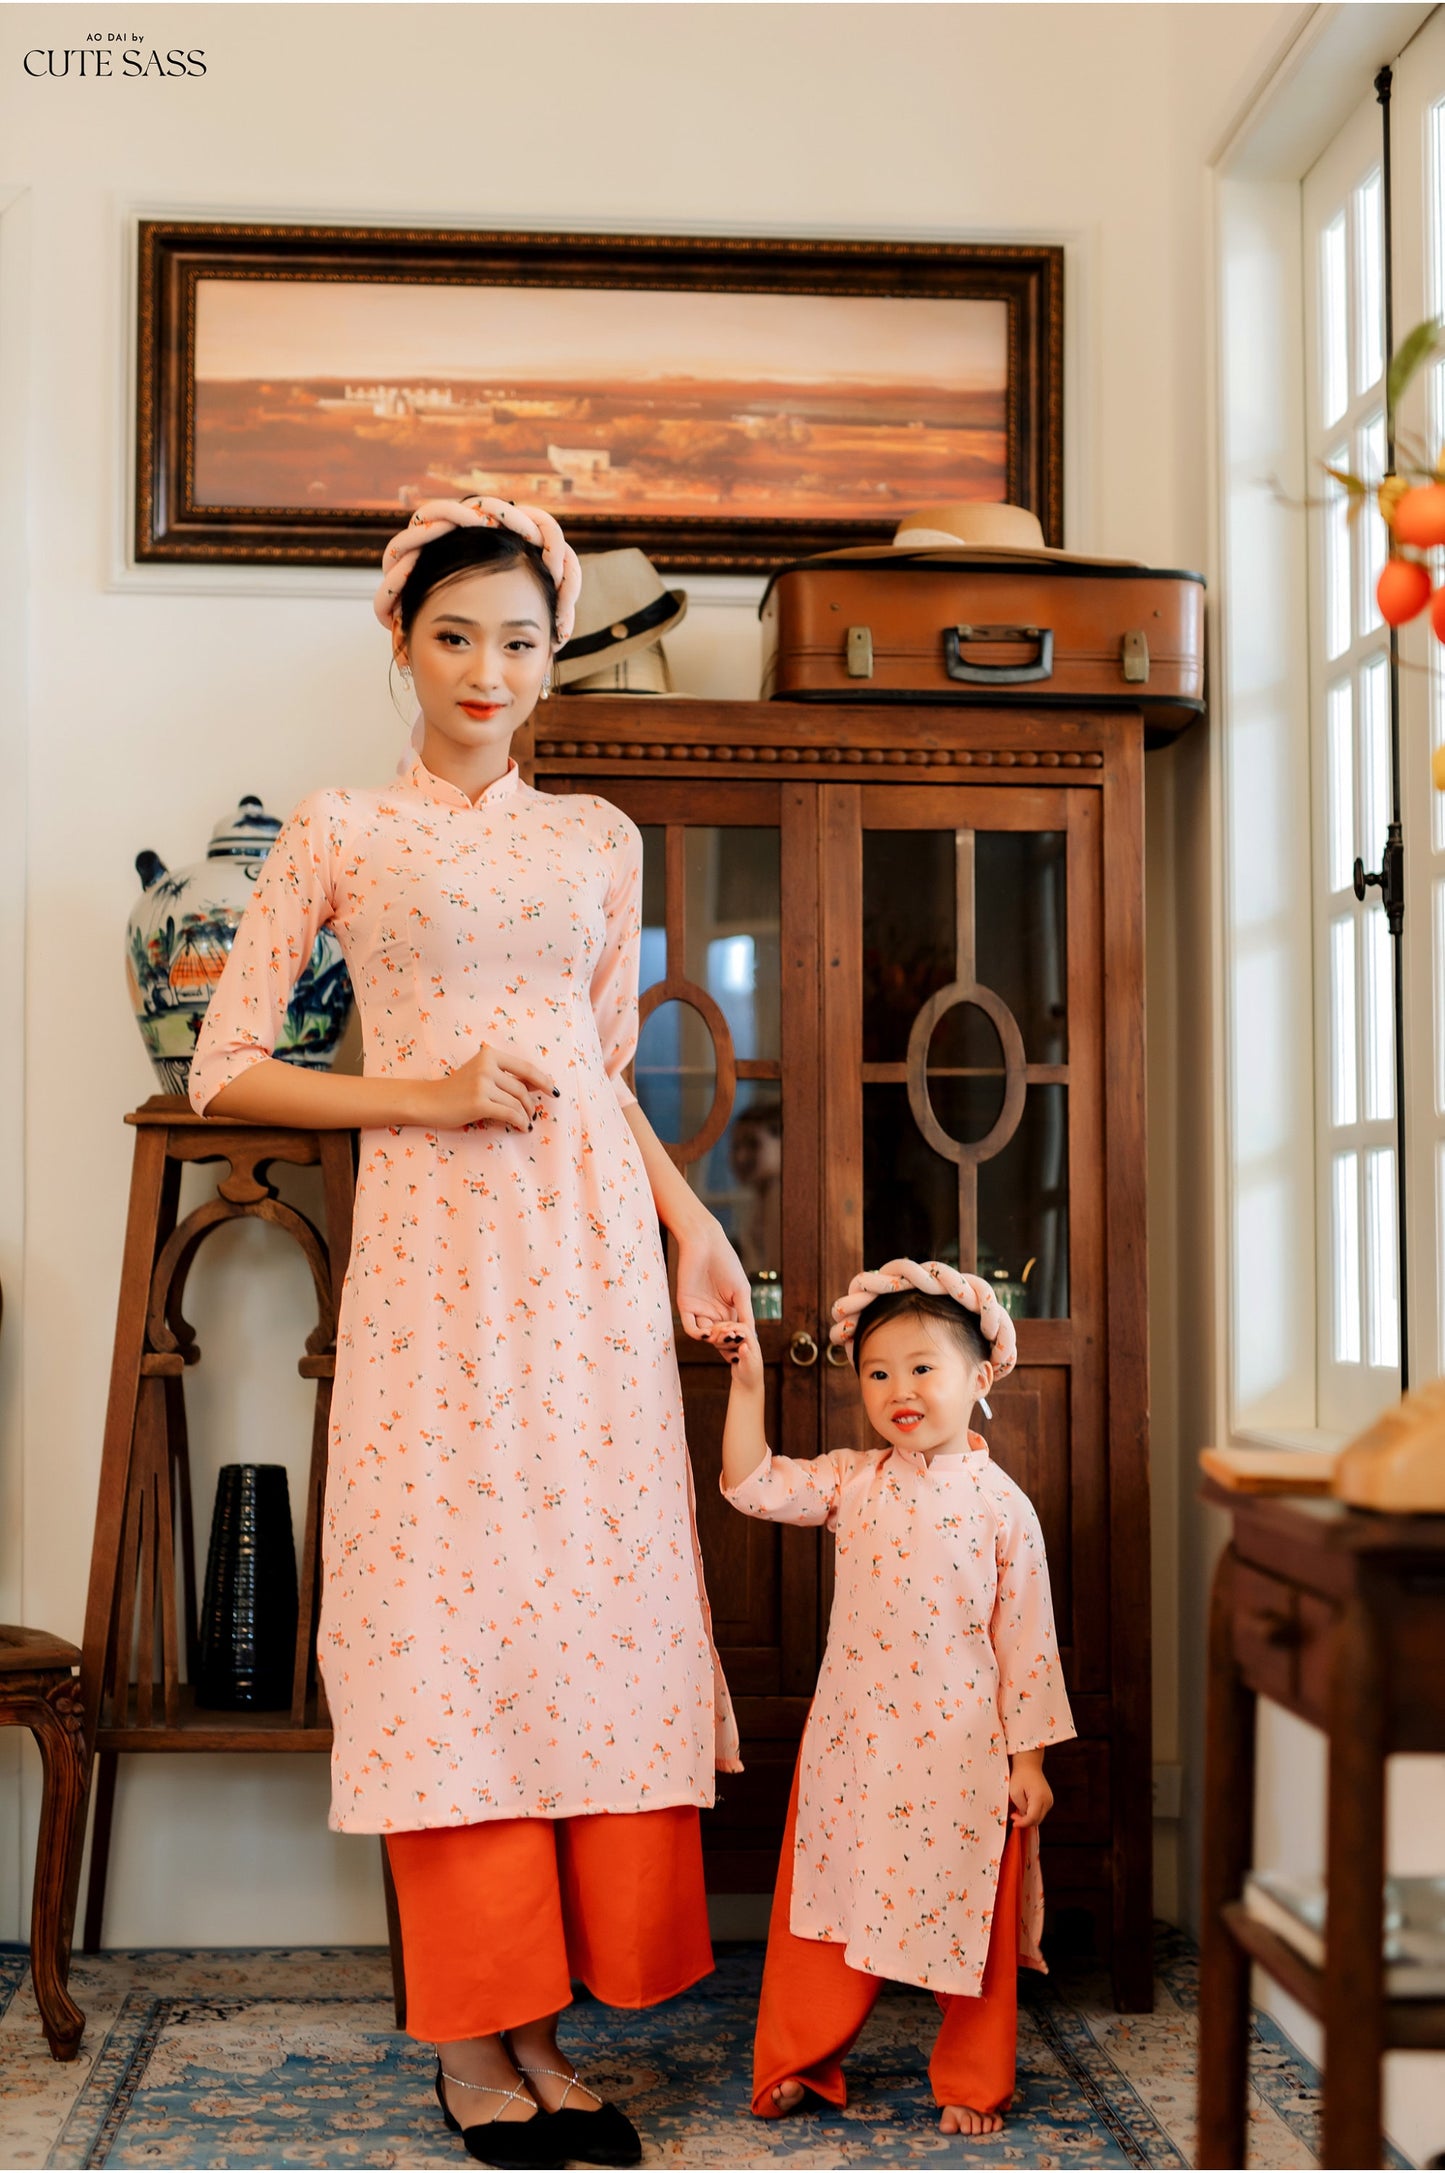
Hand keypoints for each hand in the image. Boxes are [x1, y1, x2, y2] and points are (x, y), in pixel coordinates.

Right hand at [423, 1044, 555, 1131]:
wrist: (429, 1101)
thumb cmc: (457, 1089)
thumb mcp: (483, 1075)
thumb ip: (508, 1077)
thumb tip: (539, 1084)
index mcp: (489, 1055)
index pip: (525, 1067)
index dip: (543, 1080)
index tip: (552, 1091)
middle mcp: (487, 1066)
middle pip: (522, 1088)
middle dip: (531, 1104)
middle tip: (534, 1114)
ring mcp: (482, 1084)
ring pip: (517, 1102)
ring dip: (526, 1115)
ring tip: (527, 1122)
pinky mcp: (479, 1103)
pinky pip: (509, 1114)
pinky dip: (519, 1122)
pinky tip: (522, 1128)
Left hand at [674, 1222, 751, 1338]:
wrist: (705, 1243)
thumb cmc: (727, 1263)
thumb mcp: (741, 1292)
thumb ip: (745, 1314)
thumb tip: (751, 1337)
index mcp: (729, 1310)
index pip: (734, 1335)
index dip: (739, 1343)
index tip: (746, 1345)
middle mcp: (713, 1313)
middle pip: (720, 1339)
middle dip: (728, 1344)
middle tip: (735, 1340)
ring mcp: (699, 1310)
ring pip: (707, 1337)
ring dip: (716, 1340)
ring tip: (724, 1334)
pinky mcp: (685, 1305)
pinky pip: (691, 1328)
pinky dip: (699, 1335)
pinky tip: (709, 1333)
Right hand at [707, 1319, 763, 1393]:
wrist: (747, 1383)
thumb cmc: (750, 1376)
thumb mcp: (748, 1367)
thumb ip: (746, 1356)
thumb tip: (743, 1346)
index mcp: (753, 1342)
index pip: (743, 1328)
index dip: (733, 1327)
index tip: (722, 1330)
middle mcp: (746, 1339)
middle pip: (734, 1326)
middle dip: (722, 1328)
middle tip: (711, 1332)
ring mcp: (738, 1342)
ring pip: (727, 1331)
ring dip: (718, 1332)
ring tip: (709, 1337)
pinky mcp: (731, 1345)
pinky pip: (722, 1337)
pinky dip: (716, 1338)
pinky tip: (709, 1340)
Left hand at [1007, 1752, 1052, 1829]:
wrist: (1029, 1765)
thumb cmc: (1021, 1776)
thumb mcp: (1015, 1792)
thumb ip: (1021, 1807)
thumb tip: (1024, 1816)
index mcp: (1039, 1797)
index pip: (1032, 1818)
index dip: (1023, 1823)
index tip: (1014, 1823)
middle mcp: (1047, 1800)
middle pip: (1037, 1820)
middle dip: (1025, 1822)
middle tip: (1014, 1817)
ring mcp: (1049, 1800)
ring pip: (1039, 1817)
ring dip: (1029, 1818)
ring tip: (1018, 1811)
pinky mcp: (1048, 1800)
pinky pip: (1040, 1812)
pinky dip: (1032, 1813)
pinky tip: (1024, 1808)